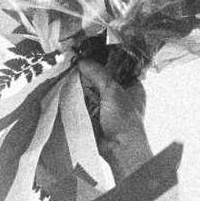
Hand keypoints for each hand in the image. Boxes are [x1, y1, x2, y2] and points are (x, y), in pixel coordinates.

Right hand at [75, 55, 151, 184]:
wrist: (118, 150)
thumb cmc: (125, 121)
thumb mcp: (113, 91)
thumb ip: (98, 74)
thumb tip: (82, 61)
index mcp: (132, 86)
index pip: (118, 66)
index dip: (104, 59)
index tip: (90, 51)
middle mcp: (119, 94)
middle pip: (102, 77)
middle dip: (89, 71)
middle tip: (75, 58)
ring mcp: (105, 104)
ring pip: (91, 88)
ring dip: (81, 83)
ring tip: (68, 69)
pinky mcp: (93, 114)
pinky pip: (83, 101)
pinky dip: (76, 95)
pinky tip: (67, 85)